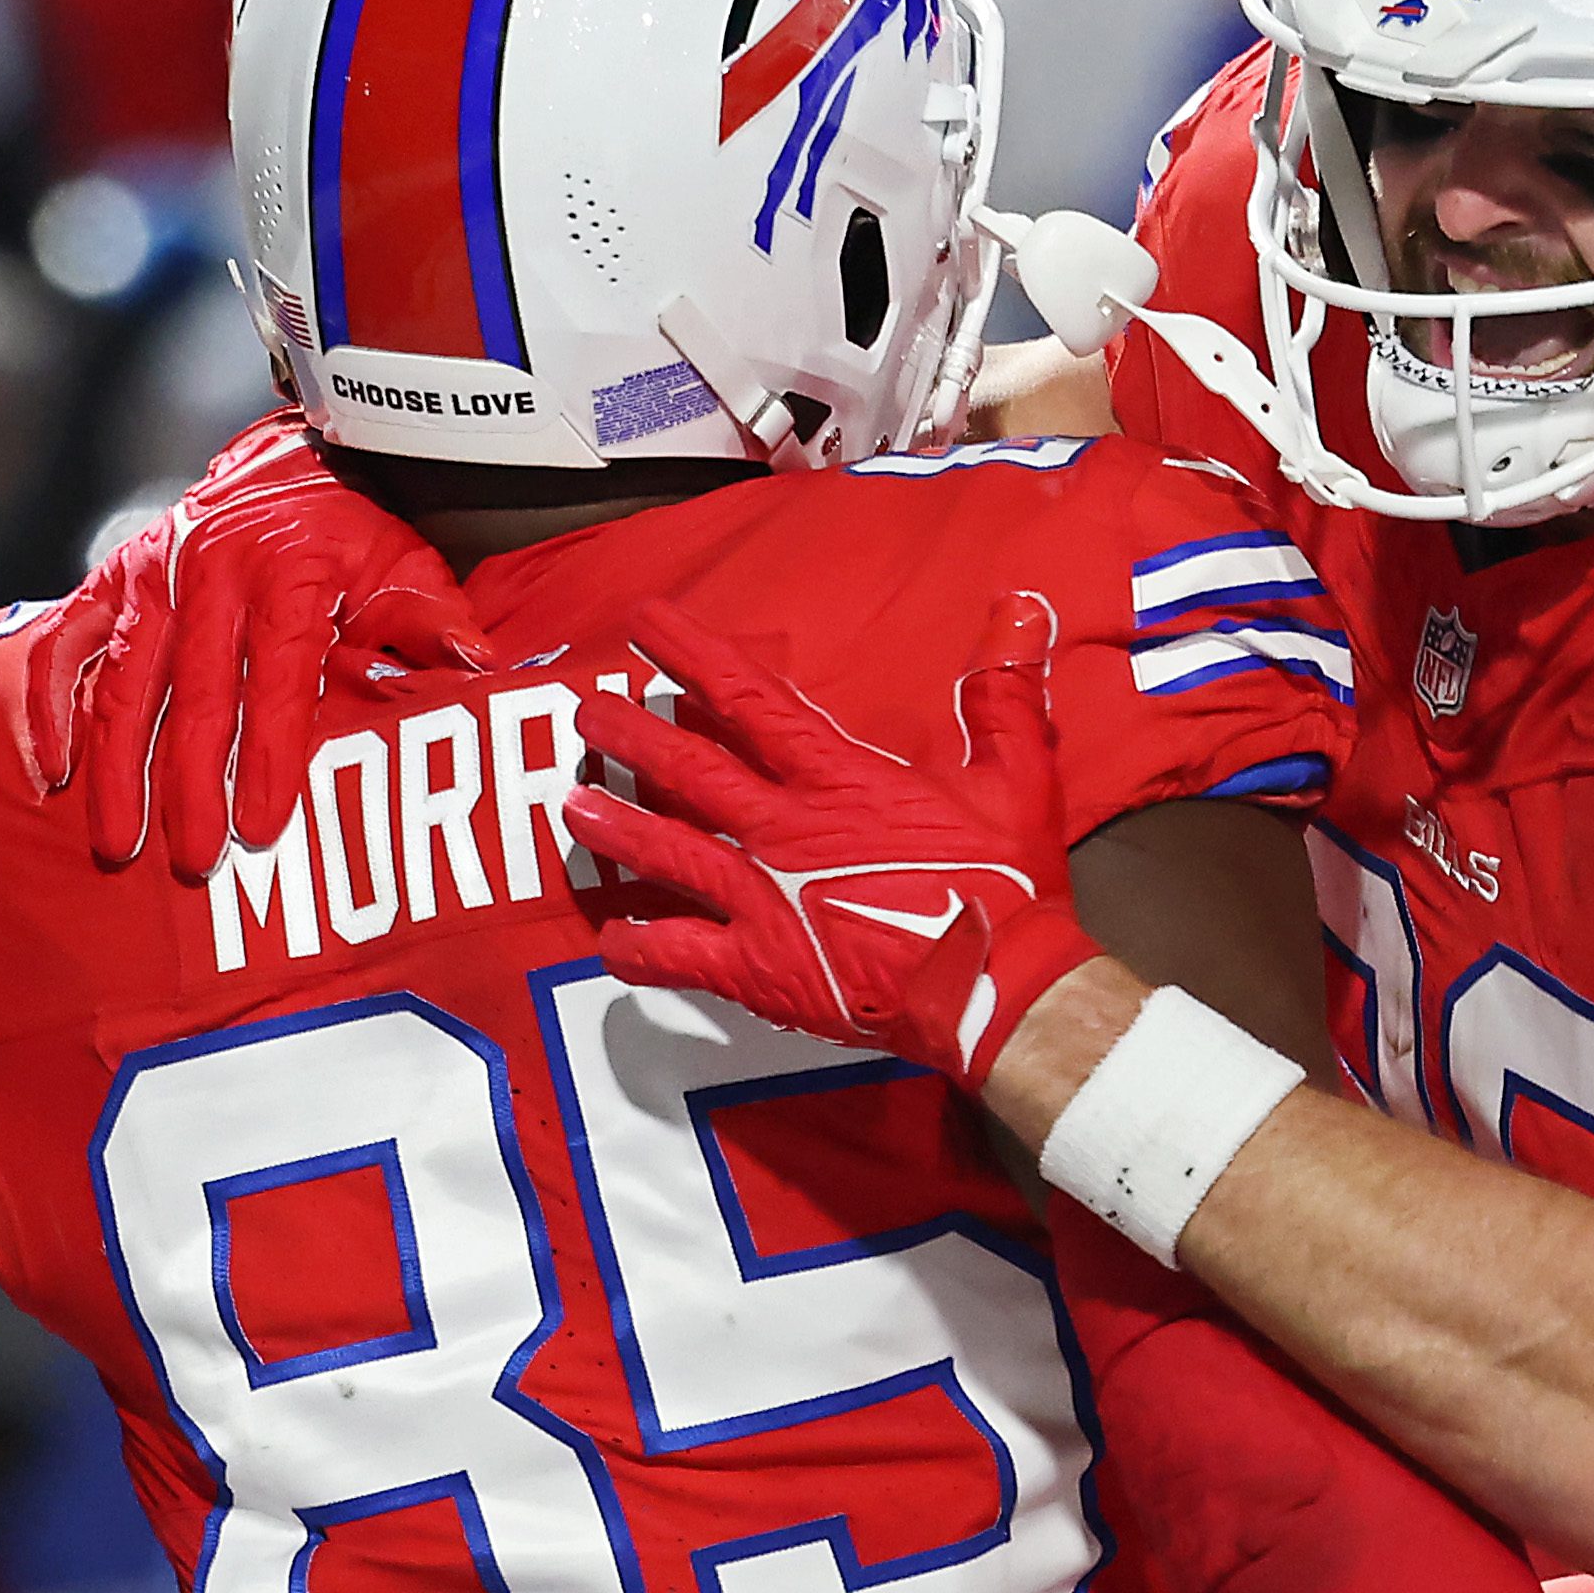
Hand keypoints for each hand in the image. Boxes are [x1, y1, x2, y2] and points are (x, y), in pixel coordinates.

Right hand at [21, 428, 491, 879]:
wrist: (291, 458)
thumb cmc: (355, 532)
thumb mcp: (407, 565)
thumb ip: (434, 623)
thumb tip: (479, 669)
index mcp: (286, 577)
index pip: (276, 684)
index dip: (269, 760)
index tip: (260, 831)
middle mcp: (209, 575)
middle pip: (195, 698)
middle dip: (190, 788)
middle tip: (192, 864)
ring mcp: (153, 577)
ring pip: (124, 684)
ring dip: (117, 769)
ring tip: (116, 842)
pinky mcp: (115, 581)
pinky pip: (68, 644)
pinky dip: (51, 704)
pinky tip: (52, 769)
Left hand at [563, 599, 1104, 1086]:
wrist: (999, 989)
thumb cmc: (1006, 885)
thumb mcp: (1017, 776)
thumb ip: (1004, 690)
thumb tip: (1023, 603)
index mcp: (838, 779)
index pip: (748, 699)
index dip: (690, 655)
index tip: (643, 624)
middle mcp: (784, 830)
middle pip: (689, 769)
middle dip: (632, 735)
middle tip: (586, 711)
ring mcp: (762, 901)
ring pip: (668, 852)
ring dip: (617, 825)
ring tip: (571, 804)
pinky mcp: (758, 970)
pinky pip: (677, 955)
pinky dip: (639, 947)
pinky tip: (612, 940)